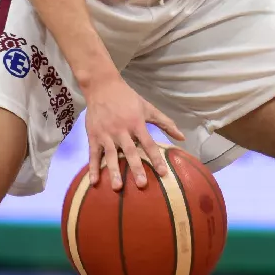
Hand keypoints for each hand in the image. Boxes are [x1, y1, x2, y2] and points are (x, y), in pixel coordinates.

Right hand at [83, 77, 182, 191]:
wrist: (102, 86)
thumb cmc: (128, 98)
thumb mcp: (148, 108)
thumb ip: (165, 123)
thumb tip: (182, 137)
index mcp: (136, 123)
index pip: (149, 144)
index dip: (156, 158)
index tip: (163, 173)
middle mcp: (121, 130)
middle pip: (130, 152)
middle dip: (136, 168)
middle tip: (142, 184)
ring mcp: (106, 134)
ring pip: (111, 155)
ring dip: (114, 171)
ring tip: (118, 187)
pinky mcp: (94, 136)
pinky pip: (93, 154)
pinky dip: (93, 168)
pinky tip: (94, 181)